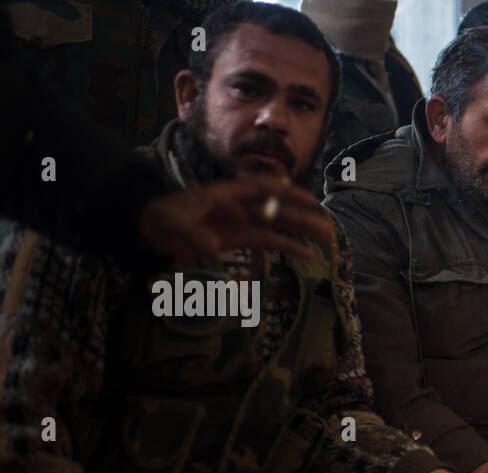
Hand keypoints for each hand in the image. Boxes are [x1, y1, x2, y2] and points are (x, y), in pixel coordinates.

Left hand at [138, 177, 333, 261]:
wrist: (148, 228)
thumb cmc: (160, 217)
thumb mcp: (173, 222)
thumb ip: (192, 232)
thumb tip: (215, 246)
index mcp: (227, 194)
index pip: (263, 189)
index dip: (287, 193)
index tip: (309, 199)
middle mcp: (240, 206)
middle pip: (276, 209)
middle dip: (302, 217)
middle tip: (327, 226)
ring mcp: (241, 222)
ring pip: (277, 225)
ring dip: (301, 230)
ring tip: (326, 237)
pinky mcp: (239, 238)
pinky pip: (268, 241)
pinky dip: (286, 247)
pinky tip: (305, 255)